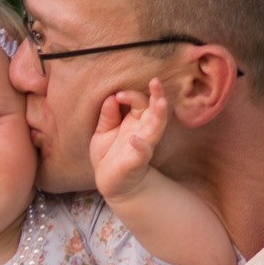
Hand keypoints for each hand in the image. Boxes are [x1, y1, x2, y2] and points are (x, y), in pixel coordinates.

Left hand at [90, 79, 169, 201]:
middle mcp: (143, 131)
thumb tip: (111, 97)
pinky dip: (141, 146)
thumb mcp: (103, 131)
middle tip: (155, 81)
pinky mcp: (136, 162)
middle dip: (157, 96)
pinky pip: (142, 153)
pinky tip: (136, 140)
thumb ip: (108, 115)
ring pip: (156, 128)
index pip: (140, 102)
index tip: (118, 96)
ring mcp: (142, 146)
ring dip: (159, 115)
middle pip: (155, 110)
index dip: (130, 95)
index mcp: (135, 121)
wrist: (111, 183)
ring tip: (161, 103)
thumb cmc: (109, 154)